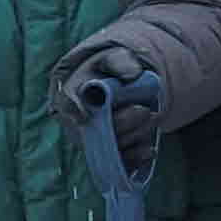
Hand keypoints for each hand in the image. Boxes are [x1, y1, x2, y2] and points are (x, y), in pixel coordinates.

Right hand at [50, 51, 160, 178]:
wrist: (116, 85)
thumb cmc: (110, 71)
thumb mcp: (114, 59)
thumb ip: (120, 62)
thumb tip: (132, 74)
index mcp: (70, 94)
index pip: (66, 103)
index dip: (73, 110)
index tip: (85, 116)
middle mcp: (75, 121)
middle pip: (96, 130)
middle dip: (124, 123)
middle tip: (147, 111)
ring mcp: (90, 139)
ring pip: (108, 147)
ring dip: (134, 137)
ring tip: (154, 119)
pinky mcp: (105, 152)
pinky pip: (116, 161)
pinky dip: (134, 158)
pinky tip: (150, 151)